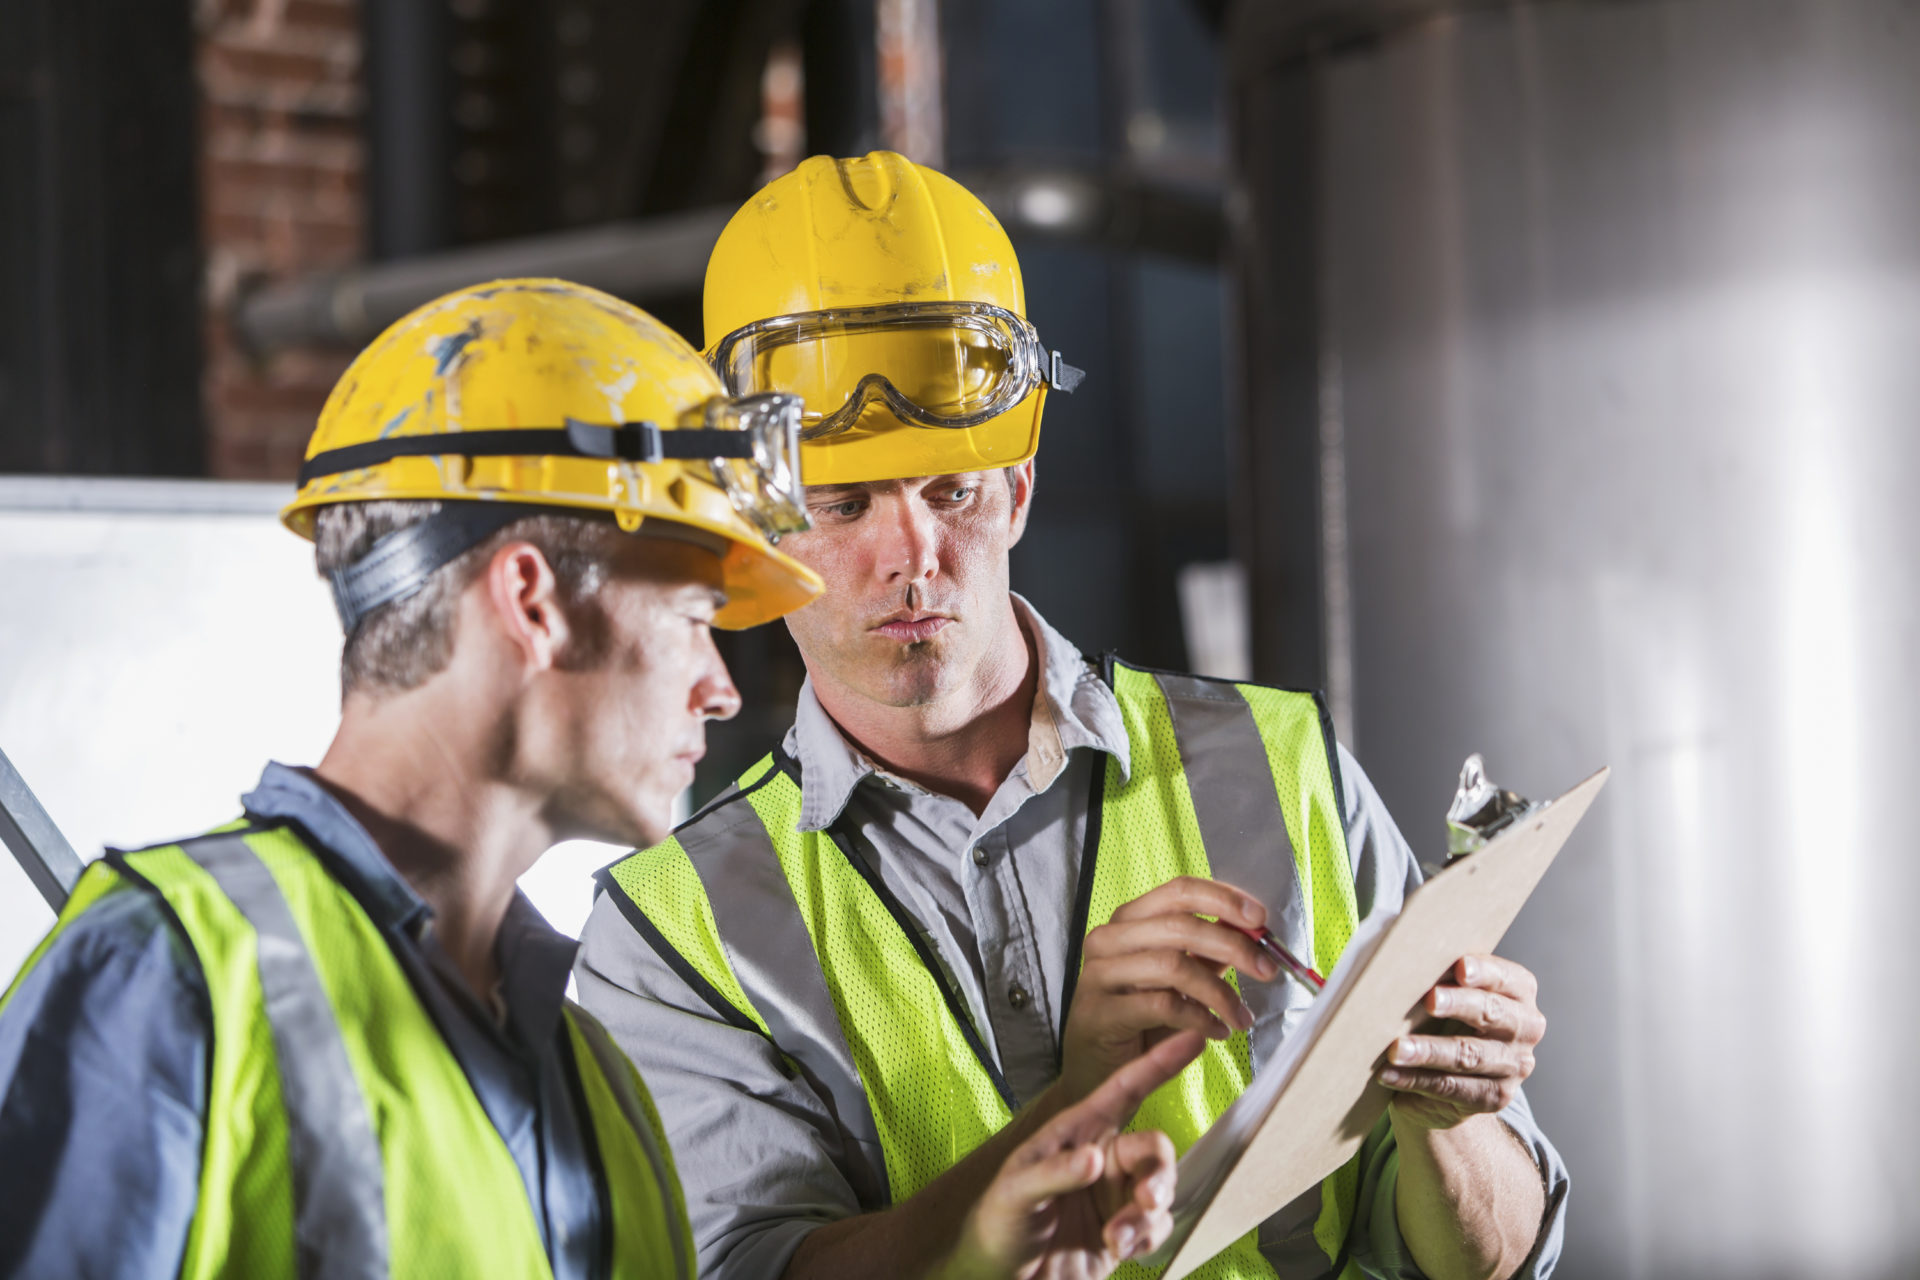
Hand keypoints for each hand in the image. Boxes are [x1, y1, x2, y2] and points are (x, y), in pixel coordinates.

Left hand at [943, 1032, 1205, 1279]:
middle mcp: (1104, 1158)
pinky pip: (1158, 1226)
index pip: (1124, 1090)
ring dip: (1148, 1213)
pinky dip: (1147, 1237)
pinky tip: (1120, 1247)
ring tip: (1118, 1236)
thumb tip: (1096, 1158)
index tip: (1191, 1038)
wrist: (1002, 1278)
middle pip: (1155, 1148)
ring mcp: (1116, 1195)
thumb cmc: (998, 1222)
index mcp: (1078, 1132)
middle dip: (1158, 1173)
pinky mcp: (1126, 1231)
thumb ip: (1055, 1171)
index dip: (1158, 1063)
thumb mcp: (1016, 1191)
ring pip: (1161, 1189)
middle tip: (1145, 1198)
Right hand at [1060, 876, 1278, 1105]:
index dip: (1224, 899)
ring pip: (1173, 965)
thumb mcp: (1179, 981)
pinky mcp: (1099, 1012)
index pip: (1179, 891)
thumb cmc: (1139, 1023)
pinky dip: (1199, 1019)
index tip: (1259, 918)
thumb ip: (1208, 954)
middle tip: (1267, 969)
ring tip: (1240, 1016)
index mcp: (1128, 921)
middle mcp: (1108, 939)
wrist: (1098, 1073)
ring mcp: (1099, 974)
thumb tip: (1252, 933)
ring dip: (1220, 992)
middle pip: (1180, 925)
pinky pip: (1162, 1006)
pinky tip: (1216, 1031)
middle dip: (1233, 946)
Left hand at [1378, 954, 1544, 1130]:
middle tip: (1430, 1001)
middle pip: (1491, 1013)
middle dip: (1459, 1005)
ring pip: (1469, 1055)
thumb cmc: (1445, 1023)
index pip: (1508, 978)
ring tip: (1396, 1049)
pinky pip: (1450, 1087)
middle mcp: (1525, 1029)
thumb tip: (1405, 965)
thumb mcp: (1450, 998)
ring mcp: (1513, 1067)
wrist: (1452, 1088)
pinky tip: (1389, 1073)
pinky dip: (1415, 1079)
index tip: (1460, 967)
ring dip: (1428, 1051)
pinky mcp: (1494, 1098)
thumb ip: (1443, 981)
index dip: (1485, 972)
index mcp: (1519, 993)